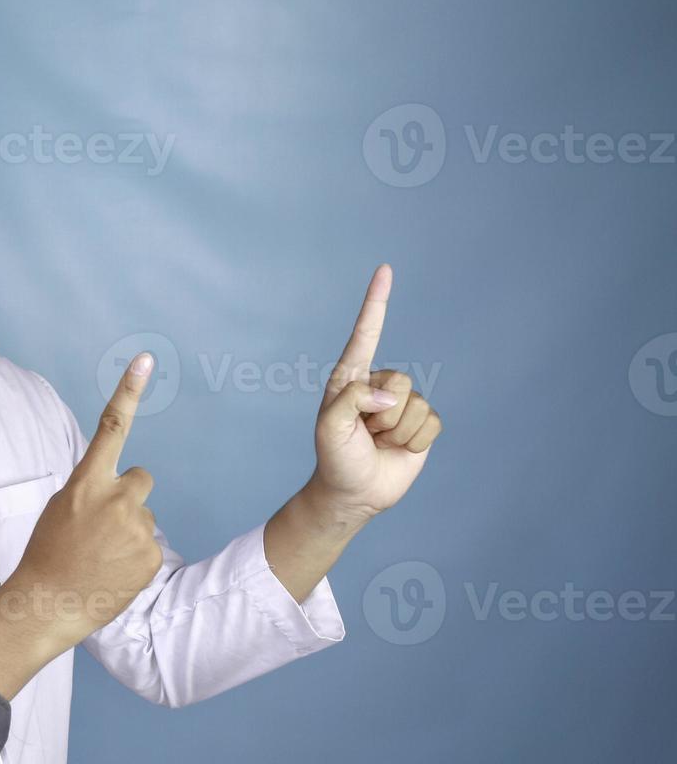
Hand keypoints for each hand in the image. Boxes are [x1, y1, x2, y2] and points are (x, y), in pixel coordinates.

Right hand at [0, 352, 164, 650]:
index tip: (146, 360)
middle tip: (103, 526)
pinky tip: (112, 571)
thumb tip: (120, 488)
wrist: (49, 604)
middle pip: (140, 479)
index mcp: (86, 483)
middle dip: (128, 496)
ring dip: (128, 531)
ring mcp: (136, 528)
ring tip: (101, 556)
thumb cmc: (48, 555)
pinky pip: (149, 545)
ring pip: (143, 516)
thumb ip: (90, 489)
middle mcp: (116, 499)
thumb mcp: (60, 509)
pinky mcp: (150, 556)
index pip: (112, 427)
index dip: (129, 391)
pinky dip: (135, 557)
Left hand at [309, 264, 443, 523]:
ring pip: (416, 405)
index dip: (377, 301)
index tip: (385, 270)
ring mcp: (402, 403)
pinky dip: (414, 442)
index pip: (366, 333)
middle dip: (382, 415)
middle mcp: (379, 384)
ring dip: (397, 432)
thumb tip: (389, 395)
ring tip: (378, 442)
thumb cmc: (336, 457)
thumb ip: (352, 401)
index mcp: (351, 377)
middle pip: (399, 382)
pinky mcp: (422, 424)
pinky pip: (431, 423)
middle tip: (366, 433)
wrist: (355, 493)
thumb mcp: (330, 427)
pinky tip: (398, 450)